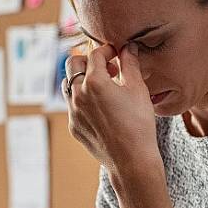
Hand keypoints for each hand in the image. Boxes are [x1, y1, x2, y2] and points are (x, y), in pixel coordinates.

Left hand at [65, 44, 159, 176]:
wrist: (131, 160)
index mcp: (94, 81)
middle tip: (107, 68)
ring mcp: (73, 112)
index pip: (95, 54)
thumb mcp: (138, 89)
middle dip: (88, 60)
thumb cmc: (138, 124)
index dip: (107, 50)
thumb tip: (128, 47)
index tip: (117, 55)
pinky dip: (83, 99)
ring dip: (81, 79)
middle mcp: (78, 94)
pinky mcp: (73, 126)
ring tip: (102, 87)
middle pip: (72, 63)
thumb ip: (131, 64)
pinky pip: (72, 105)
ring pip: (68, 84)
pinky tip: (101, 107)